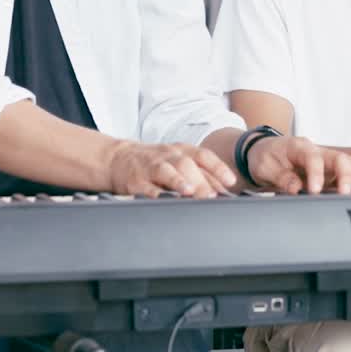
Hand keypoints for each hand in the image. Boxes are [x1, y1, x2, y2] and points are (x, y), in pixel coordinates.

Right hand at [108, 141, 236, 198]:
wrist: (119, 159)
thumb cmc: (157, 164)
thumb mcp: (179, 163)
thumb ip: (202, 176)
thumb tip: (226, 193)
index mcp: (182, 151)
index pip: (204, 156)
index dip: (219, 168)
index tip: (230, 182)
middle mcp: (168, 156)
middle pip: (187, 164)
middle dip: (201, 181)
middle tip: (212, 197)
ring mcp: (151, 167)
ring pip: (166, 170)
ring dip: (178, 180)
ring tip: (189, 191)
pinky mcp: (135, 180)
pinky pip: (144, 186)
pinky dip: (153, 193)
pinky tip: (160, 200)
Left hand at [246, 135, 350, 194]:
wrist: (262, 151)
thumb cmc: (263, 157)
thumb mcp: (264, 167)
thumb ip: (280, 177)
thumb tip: (296, 188)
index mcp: (298, 146)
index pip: (313, 157)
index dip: (316, 174)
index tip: (314, 191)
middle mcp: (315, 150)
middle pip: (338, 157)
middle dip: (345, 175)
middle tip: (344, 194)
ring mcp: (324, 160)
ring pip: (348, 163)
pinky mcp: (327, 171)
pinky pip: (347, 172)